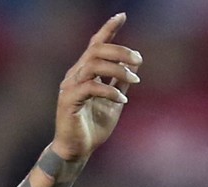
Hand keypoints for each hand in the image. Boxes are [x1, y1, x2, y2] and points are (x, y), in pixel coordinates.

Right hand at [51, 13, 141, 160]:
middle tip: (138, 60)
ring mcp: (70, 87)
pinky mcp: (68, 101)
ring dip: (117, 70)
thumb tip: (134, 64)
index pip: (95, 44)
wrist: (77, 150)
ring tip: (134, 81)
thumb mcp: (114, 102)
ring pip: (93, 65)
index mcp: (85, 73)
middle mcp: (75, 75)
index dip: (108, 29)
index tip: (122, 16)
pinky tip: (122, 100)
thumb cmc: (93, 127)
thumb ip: (121, 83)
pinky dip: (109, 91)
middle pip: (96, 50)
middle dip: (119, 51)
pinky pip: (90, 87)